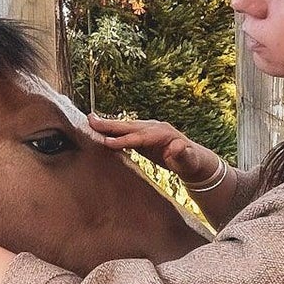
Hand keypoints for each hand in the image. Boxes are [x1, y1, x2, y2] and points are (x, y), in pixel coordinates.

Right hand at [87, 112, 221, 186]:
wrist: (193, 160)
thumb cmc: (190, 162)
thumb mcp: (189, 161)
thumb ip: (183, 154)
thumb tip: (178, 146)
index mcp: (163, 134)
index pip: (140, 137)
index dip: (124, 140)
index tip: (107, 142)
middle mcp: (154, 127)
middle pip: (129, 126)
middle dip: (110, 124)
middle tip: (90, 121)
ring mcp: (149, 130)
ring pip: (126, 127)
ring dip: (108, 125)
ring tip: (90, 121)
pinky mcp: (144, 135)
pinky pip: (126, 132)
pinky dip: (113, 131)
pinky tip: (101, 131)